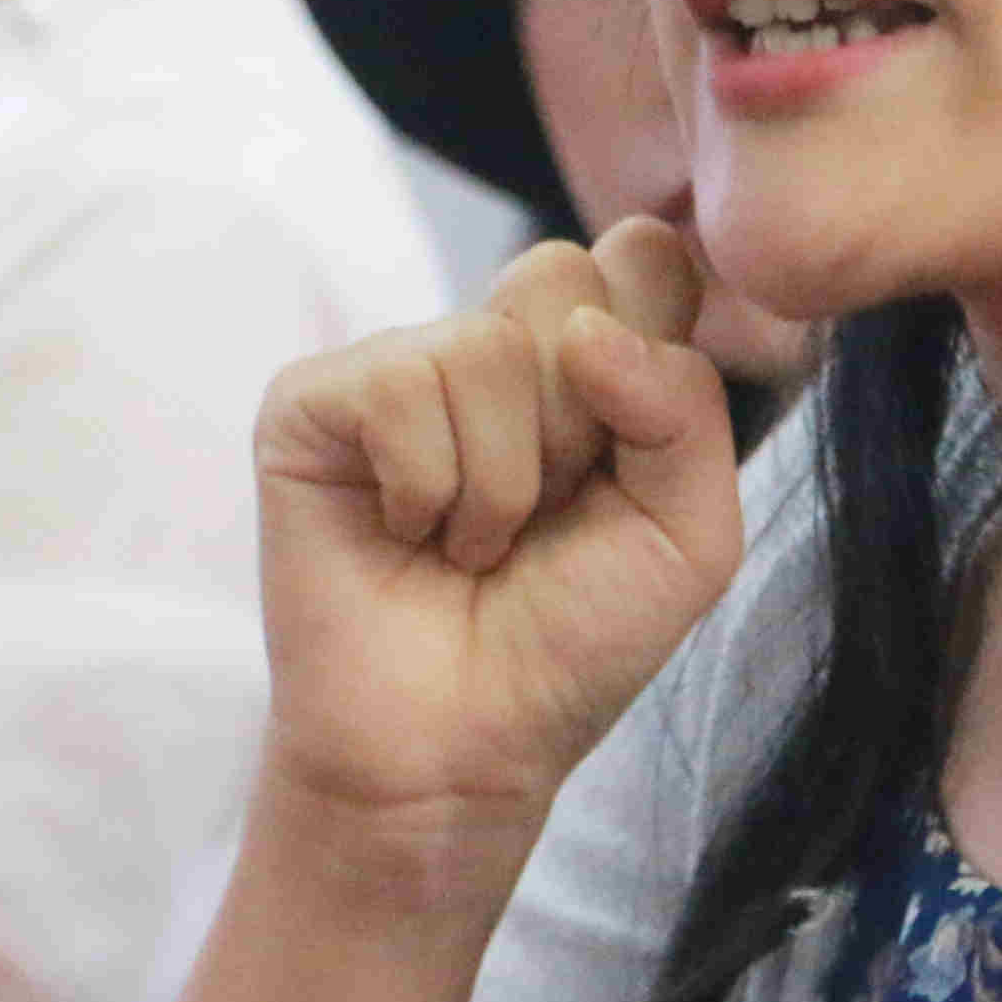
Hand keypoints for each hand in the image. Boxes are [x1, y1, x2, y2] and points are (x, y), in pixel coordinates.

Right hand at [251, 217, 746, 843]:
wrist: (462, 746)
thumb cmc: (571, 644)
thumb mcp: (689, 536)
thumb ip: (685, 407)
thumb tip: (584, 329)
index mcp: (590, 357)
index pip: (646, 255)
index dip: (650, 343)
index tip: (626, 454)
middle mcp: (493, 345)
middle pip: (563, 276)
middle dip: (577, 426)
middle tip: (543, 515)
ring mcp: (397, 366)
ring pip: (482, 344)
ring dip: (500, 483)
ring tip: (472, 546)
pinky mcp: (312, 404)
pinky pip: (397, 386)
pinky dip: (426, 488)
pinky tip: (409, 537)